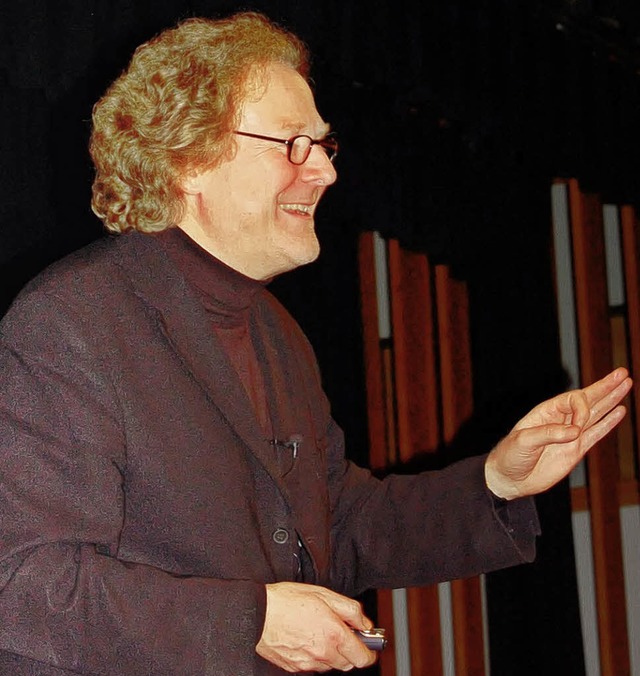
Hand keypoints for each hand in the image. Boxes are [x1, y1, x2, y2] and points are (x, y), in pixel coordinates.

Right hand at [256, 581, 376, 672]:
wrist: (257, 613)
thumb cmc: (287, 600)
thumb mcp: (324, 594)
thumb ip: (350, 610)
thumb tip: (365, 623)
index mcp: (334, 634)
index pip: (363, 657)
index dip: (369, 651)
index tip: (369, 644)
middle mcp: (323, 653)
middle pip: (348, 664)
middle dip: (349, 650)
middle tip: (342, 632)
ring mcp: (308, 663)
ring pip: (330, 665)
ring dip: (332, 653)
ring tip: (319, 631)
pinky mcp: (295, 668)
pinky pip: (313, 666)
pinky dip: (315, 656)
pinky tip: (306, 638)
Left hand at [484, 367, 632, 499]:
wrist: (510, 479)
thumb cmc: (510, 456)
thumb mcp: (523, 441)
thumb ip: (549, 434)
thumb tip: (576, 431)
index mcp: (546, 412)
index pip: (573, 400)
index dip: (582, 410)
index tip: (577, 429)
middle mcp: (561, 419)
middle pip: (587, 399)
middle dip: (605, 387)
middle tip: (623, 373)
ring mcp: (570, 434)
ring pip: (596, 413)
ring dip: (611, 400)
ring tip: (626, 384)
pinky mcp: (576, 450)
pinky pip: (596, 433)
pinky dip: (609, 422)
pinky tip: (620, 411)